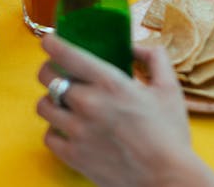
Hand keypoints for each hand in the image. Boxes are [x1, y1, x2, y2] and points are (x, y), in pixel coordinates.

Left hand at [36, 35, 213, 186]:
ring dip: (51, 100)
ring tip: (62, 102)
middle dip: (49, 71)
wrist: (166, 180)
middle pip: (47, 78)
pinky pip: (48, 136)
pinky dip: (54, 130)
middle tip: (56, 72)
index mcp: (110, 83)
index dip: (52, 43)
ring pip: (43, 106)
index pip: (67, 54)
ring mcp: (77, 131)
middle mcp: (88, 103)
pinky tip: (67, 128)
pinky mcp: (72, 156)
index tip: (49, 40)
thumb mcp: (169, 89)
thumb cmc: (169, 135)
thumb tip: (136, 47)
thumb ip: (154, 58)